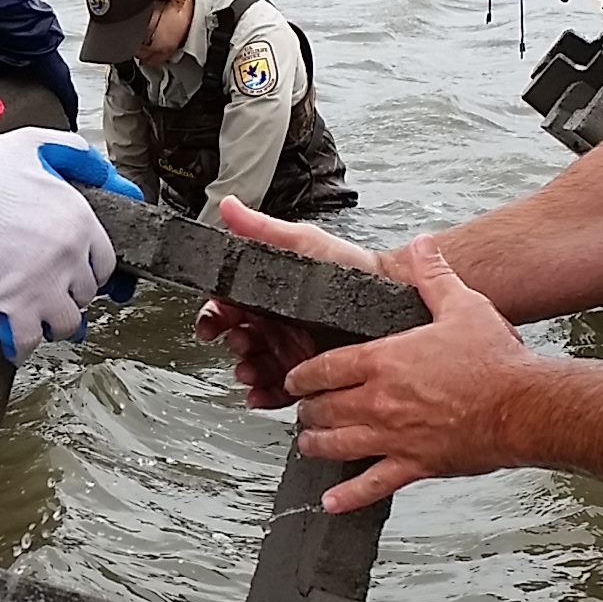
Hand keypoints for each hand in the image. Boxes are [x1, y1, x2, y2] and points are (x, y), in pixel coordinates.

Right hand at [0, 129, 127, 358]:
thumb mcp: (38, 145)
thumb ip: (77, 155)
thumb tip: (108, 176)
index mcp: (80, 222)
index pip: (105, 264)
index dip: (91, 272)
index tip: (78, 276)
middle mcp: (69, 257)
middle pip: (86, 295)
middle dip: (70, 296)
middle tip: (52, 293)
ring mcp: (44, 284)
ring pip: (67, 323)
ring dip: (54, 324)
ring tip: (40, 318)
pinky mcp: (14, 304)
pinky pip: (28, 340)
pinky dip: (23, 346)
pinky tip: (17, 344)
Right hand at [191, 196, 402, 408]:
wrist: (392, 298)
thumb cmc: (349, 267)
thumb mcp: (303, 242)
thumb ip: (262, 228)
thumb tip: (229, 206)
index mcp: (267, 294)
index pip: (227, 306)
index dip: (213, 315)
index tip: (211, 321)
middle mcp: (275, 324)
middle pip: (236, 339)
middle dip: (231, 344)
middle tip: (239, 342)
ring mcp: (290, 351)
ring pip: (253, 367)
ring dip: (245, 371)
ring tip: (250, 370)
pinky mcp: (307, 375)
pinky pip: (278, 391)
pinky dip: (264, 395)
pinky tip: (261, 394)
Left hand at [284, 239, 531, 511]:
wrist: (524, 406)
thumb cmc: (496, 360)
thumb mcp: (462, 305)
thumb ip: (434, 275)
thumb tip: (421, 245)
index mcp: (384, 361)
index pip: (323, 368)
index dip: (302, 375)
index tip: (295, 378)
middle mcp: (380, 402)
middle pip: (323, 409)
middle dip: (307, 409)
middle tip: (304, 410)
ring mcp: (394, 437)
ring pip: (336, 446)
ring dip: (316, 445)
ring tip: (309, 443)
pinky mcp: (415, 465)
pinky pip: (371, 485)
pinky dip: (347, 496)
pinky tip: (331, 503)